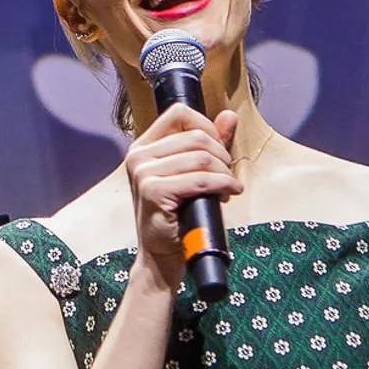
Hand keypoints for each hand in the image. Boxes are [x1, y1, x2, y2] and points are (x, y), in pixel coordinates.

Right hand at [124, 101, 239, 288]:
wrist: (162, 255)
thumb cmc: (177, 215)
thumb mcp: (192, 174)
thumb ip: (209, 143)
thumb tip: (229, 116)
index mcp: (143, 147)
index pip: (179, 113)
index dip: (206, 126)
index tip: (218, 148)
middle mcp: (138, 156)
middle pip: (196, 136)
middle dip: (221, 154)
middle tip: (226, 173)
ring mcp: (143, 174)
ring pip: (201, 158)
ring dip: (224, 172)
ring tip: (228, 186)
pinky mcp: (153, 192)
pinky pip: (200, 179)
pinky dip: (222, 184)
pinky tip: (230, 192)